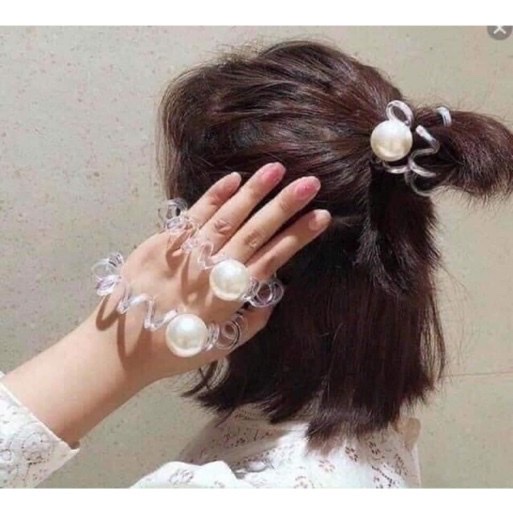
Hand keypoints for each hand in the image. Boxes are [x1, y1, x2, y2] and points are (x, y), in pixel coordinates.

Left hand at [86, 162, 330, 381]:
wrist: (122, 346)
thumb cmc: (175, 348)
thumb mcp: (222, 346)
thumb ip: (253, 322)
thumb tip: (272, 296)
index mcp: (230, 296)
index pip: (273, 259)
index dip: (298, 237)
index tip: (321, 216)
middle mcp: (213, 269)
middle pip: (255, 232)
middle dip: (285, 206)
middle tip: (311, 183)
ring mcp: (189, 252)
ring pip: (227, 217)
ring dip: (254, 192)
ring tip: (277, 170)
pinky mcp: (164, 242)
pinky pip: (193, 215)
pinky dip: (214, 196)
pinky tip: (235, 179)